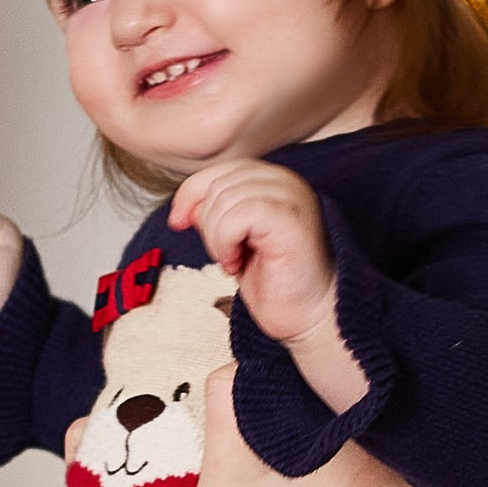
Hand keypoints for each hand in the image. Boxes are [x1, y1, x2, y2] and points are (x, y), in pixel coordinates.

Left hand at [169, 161, 336, 346]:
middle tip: (225, 255)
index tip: (178, 222)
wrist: (309, 316)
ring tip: (235, 260)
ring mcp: (291, 196)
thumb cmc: (276, 283)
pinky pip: (237, 215)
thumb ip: (214, 215)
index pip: (219, 170)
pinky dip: (226, 242)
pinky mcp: (290, 218)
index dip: (191, 193)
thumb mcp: (233, 241)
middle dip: (208, 224)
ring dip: (217, 238)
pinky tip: (239, 262)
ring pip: (224, 198)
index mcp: (273, 182)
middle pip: (218, 184)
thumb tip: (186, 205)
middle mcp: (286, 181)